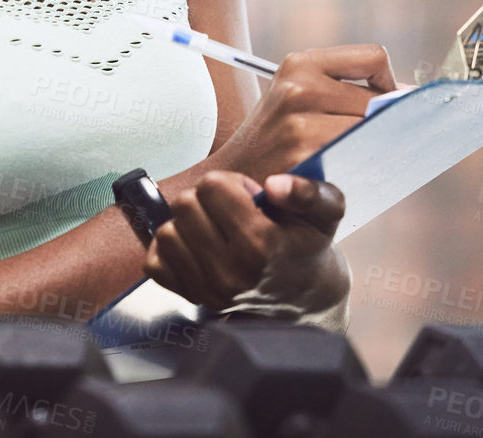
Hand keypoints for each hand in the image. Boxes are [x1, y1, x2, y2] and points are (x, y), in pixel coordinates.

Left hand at [142, 170, 348, 313]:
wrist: (303, 295)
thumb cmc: (307, 245)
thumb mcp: (327, 211)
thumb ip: (308, 192)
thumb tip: (274, 185)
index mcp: (260, 244)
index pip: (212, 186)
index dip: (231, 184)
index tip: (250, 198)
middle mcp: (230, 271)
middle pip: (185, 205)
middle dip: (207, 199)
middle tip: (233, 212)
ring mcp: (207, 289)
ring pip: (167, 231)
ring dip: (188, 223)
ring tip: (217, 229)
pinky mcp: (191, 298)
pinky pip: (155, 261)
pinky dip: (172, 248)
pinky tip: (198, 246)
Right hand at [210, 44, 398, 180]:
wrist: (233, 183)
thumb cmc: (277, 143)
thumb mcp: (297, 99)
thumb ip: (345, 90)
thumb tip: (408, 95)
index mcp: (299, 64)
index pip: (374, 58)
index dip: (387, 84)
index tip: (381, 108)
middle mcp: (299, 88)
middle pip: (378, 101)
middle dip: (381, 124)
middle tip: (365, 145)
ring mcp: (301, 124)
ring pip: (372, 132)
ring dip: (373, 149)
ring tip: (353, 161)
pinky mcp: (306, 159)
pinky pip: (359, 158)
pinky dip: (362, 167)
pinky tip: (347, 175)